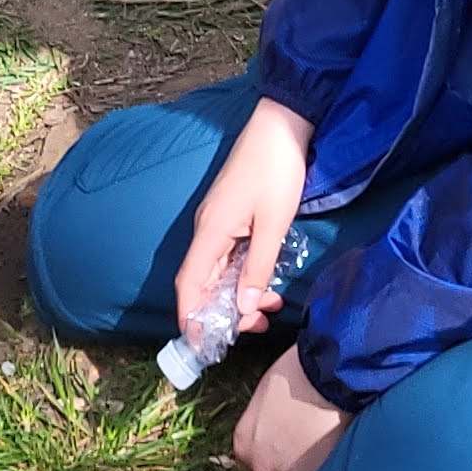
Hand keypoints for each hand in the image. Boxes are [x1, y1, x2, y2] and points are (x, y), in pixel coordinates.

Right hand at [175, 97, 313, 344]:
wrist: (282, 124)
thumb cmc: (277, 171)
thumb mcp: (273, 224)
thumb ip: (257, 267)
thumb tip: (243, 309)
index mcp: (210, 233)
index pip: (189, 286)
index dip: (192, 318)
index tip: (204, 346)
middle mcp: (207, 230)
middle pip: (202, 284)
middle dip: (224, 313)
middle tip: (256, 328)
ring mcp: (219, 222)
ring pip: (219, 272)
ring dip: (239, 295)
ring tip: (270, 309)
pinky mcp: (231, 216)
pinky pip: (230, 257)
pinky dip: (245, 275)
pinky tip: (267, 284)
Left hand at [231, 345, 350, 470]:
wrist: (328, 377)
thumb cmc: (295, 375)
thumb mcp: (264, 395)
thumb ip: (261, 422)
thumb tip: (270, 425)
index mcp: (243, 443)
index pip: (248, 457)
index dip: (266, 445)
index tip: (279, 436)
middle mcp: (261, 464)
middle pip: (271, 468)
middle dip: (284, 456)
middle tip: (301, 435)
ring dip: (305, 461)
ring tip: (319, 436)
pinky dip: (324, 461)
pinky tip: (330, 440)